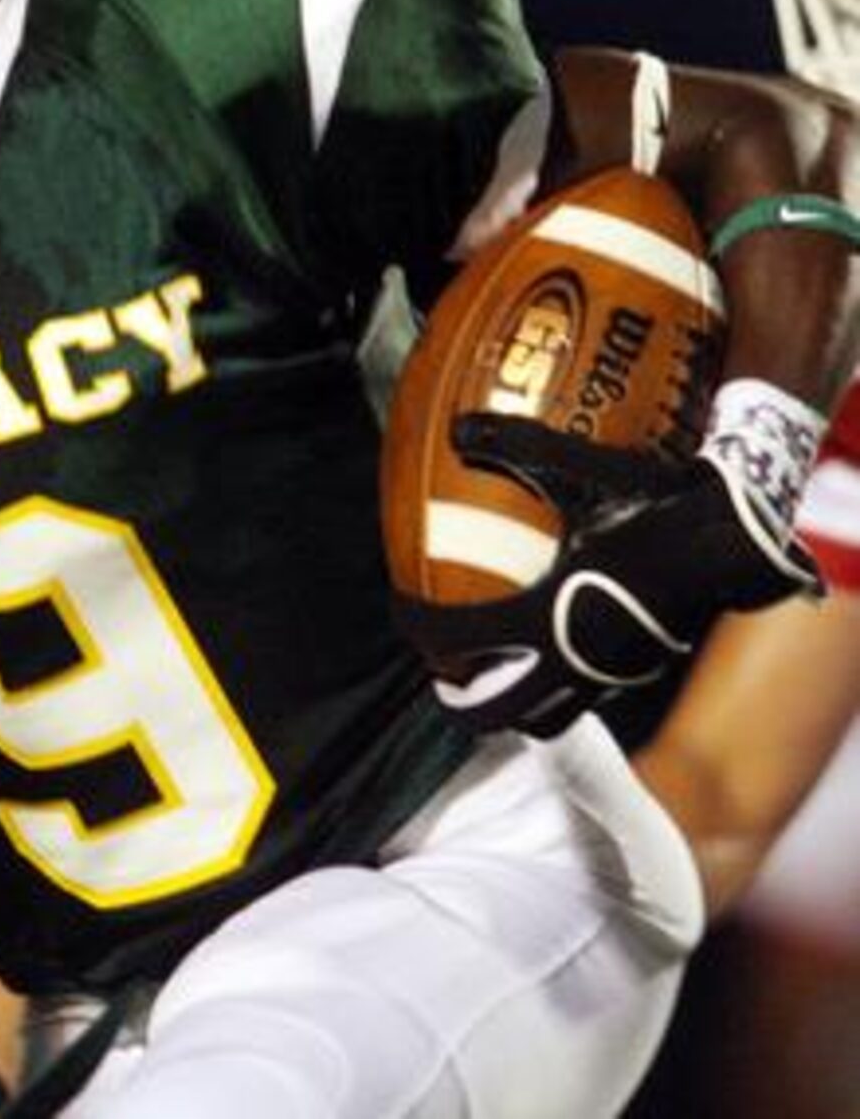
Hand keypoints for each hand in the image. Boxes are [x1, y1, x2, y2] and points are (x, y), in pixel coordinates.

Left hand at [406, 415, 821, 735]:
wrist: (734, 532)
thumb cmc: (654, 503)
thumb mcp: (579, 470)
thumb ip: (514, 447)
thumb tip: (460, 427)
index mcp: (547, 620)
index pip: (461, 642)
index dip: (421, 630)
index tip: (406, 613)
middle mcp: (577, 661)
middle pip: (504, 713)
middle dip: (466, 703)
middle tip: (446, 676)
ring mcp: (615, 672)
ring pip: (553, 715)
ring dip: (518, 702)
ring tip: (496, 674)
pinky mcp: (645, 667)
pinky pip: (590, 693)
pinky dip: (562, 683)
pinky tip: (559, 644)